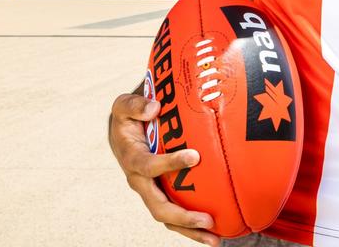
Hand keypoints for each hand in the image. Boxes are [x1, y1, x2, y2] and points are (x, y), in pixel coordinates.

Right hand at [109, 94, 220, 245]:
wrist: (121, 131)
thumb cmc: (128, 116)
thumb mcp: (124, 105)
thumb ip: (135, 104)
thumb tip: (153, 108)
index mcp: (131, 158)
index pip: (149, 166)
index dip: (169, 163)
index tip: (195, 156)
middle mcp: (139, 181)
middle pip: (158, 206)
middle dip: (182, 216)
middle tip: (207, 219)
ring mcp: (149, 191)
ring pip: (166, 218)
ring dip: (189, 230)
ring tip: (215, 240)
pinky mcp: (160, 194)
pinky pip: (174, 215)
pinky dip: (191, 226)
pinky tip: (216, 230)